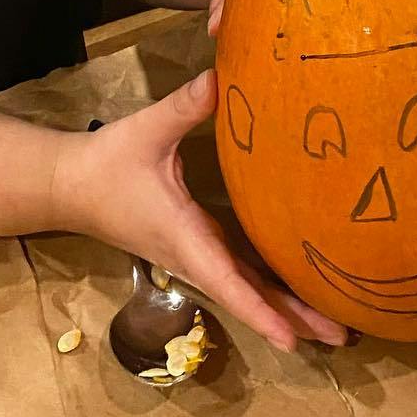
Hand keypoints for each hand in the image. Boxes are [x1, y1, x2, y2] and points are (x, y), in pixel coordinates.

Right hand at [49, 69, 345, 352]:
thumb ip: (185, 106)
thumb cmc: (109, 162)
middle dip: (293, 319)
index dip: (260, 311)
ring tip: (333, 325)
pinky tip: (296, 290)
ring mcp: (196, 256)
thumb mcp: (148, 130)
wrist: (71, 186)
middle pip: (249, 297)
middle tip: (344, 337)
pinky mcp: (196, 246)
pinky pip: (238, 274)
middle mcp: (194, 256)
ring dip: (286, 309)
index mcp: (185, 237)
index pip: (227, 282)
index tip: (293, 340)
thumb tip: (220, 76)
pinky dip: (268, 288)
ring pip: (246, 289)